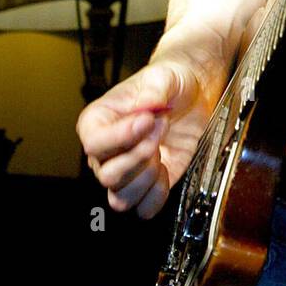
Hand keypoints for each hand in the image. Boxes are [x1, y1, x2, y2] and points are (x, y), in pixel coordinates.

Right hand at [76, 55, 225, 218]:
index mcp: (98, 122)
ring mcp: (126, 172)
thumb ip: (153, 90)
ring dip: (148, 177)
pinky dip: (159, 194)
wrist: (191, 93)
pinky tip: (167, 168)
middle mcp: (106, 153)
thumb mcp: (162, 76)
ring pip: (121, 198)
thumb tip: (146, 106)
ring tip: (162, 150)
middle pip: (108, 176)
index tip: (146, 120)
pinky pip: (145, 208)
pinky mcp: (147, 185)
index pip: (94, 143)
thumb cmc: (168, 82)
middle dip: (140, 155)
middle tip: (160, 129)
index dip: (121, 137)